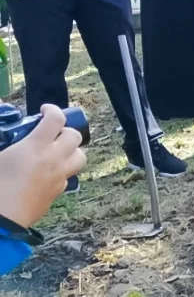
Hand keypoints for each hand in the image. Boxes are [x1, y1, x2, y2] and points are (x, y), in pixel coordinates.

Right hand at [0, 105, 86, 227]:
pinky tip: (47, 173)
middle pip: (75, 136)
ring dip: (72, 150)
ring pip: (80, 157)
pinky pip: (68, 177)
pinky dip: (62, 171)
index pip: (56, 119)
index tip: (44, 110)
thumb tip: (0, 106)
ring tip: (56, 151)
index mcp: (35, 147)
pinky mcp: (56, 194)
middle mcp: (53, 160)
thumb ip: (2, 137)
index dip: (52, 110)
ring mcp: (57, 178)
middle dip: (65, 130)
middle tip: (51, 132)